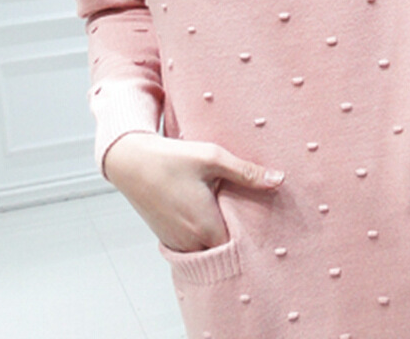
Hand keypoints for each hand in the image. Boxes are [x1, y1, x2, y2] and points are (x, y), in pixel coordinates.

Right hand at [104, 133, 284, 252]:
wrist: (131, 160)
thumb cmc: (172, 157)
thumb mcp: (213, 158)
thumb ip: (247, 172)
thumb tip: (279, 179)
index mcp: (204, 226)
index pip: (238, 250)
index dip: (252, 241)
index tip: (265, 228)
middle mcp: (189, 241)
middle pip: (223, 251)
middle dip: (237, 239)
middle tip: (252, 219)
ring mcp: (175, 241)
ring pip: (206, 249)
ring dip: (218, 236)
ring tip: (233, 216)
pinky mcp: (165, 236)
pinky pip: (191, 245)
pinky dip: (201, 235)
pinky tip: (209, 214)